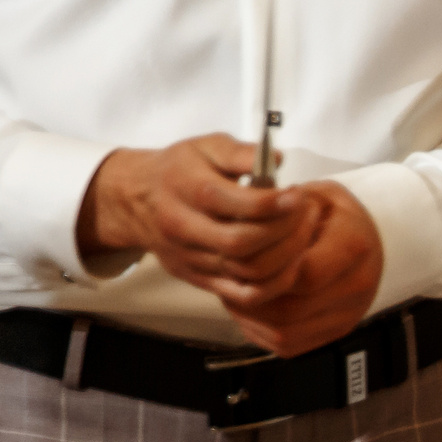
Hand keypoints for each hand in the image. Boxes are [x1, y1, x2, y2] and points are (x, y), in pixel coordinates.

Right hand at [77, 136, 319, 305]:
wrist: (136, 200)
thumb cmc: (180, 169)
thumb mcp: (206, 146)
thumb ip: (241, 152)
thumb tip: (278, 159)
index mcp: (185, 187)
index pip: (236, 204)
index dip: (274, 204)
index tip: (298, 196)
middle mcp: (184, 226)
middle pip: (242, 242)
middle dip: (284, 231)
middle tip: (305, 216)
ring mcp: (190, 257)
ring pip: (245, 272)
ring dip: (285, 259)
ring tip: (302, 237)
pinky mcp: (199, 279)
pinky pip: (242, 295)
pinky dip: (273, 285)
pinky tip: (289, 265)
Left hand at [221, 183, 385, 356]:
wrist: (368, 238)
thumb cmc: (334, 214)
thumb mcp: (313, 194)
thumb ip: (282, 210)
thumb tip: (246, 226)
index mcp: (353, 245)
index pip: (304, 273)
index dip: (265, 270)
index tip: (242, 255)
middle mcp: (358, 285)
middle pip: (291, 309)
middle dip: (251, 295)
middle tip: (228, 277)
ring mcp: (348, 314)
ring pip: (285, 331)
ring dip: (251, 316)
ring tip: (235, 290)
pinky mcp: (335, 332)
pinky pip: (288, 345)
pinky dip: (260, 330)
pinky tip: (251, 307)